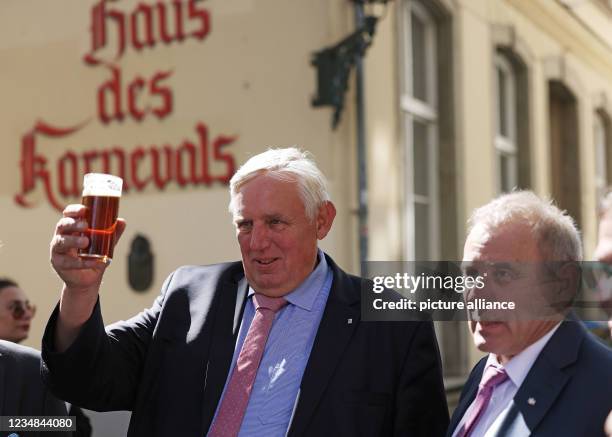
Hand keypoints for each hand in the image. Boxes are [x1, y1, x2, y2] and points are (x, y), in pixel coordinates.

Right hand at [50, 204, 125, 350]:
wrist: (88, 278)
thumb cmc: (93, 256)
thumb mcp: (105, 244)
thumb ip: (112, 233)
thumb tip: (122, 221)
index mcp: (71, 228)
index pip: (68, 215)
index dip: (73, 210)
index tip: (84, 210)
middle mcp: (61, 237)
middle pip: (62, 226)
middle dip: (72, 223)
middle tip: (85, 225)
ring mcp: (57, 250)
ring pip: (61, 242)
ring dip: (73, 241)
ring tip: (86, 242)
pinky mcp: (58, 264)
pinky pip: (68, 262)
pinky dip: (82, 262)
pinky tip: (93, 262)